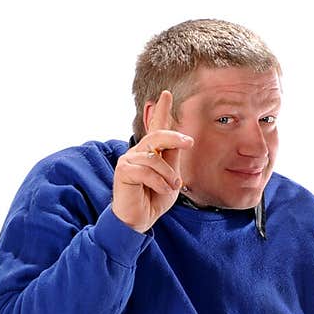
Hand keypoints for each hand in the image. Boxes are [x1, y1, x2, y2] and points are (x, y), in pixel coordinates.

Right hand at [112, 90, 193, 232]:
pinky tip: (161, 190)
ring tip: (172, 186)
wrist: (140, 220)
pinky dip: (158, 182)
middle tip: (190, 142)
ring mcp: (129, 160)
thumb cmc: (154, 199)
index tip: (167, 94)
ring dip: (168, 175)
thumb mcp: (171, 178)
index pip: (156, 128)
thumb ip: (173, 160)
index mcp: (151, 153)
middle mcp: (138, 152)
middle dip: (174, 137)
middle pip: (157, 136)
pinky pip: (145, 170)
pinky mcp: (123, 171)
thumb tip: (180, 140)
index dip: (161, 111)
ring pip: (154, 158)